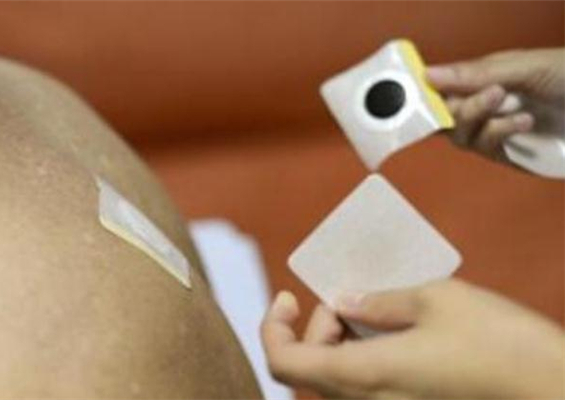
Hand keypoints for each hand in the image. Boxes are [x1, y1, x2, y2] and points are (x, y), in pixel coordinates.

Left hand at [261, 279, 564, 398]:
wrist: (551, 390)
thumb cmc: (497, 342)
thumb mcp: (435, 300)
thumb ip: (378, 302)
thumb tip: (345, 302)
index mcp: (364, 374)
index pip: (283, 362)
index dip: (271, 328)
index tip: (286, 296)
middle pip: (308, 369)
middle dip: (316, 327)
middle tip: (348, 298)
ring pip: (336, 378)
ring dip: (339, 342)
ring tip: (372, 310)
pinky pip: (365, 385)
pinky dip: (362, 356)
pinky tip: (392, 331)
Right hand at [427, 48, 564, 162]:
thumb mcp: (524, 66)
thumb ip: (475, 73)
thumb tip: (425, 75)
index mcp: (480, 78)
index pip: (437, 88)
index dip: (422, 93)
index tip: (411, 96)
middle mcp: (481, 106)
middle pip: (442, 116)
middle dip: (459, 108)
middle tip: (490, 95)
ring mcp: (492, 131)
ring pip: (460, 135)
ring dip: (480, 119)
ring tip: (509, 105)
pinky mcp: (506, 155)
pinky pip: (486, 149)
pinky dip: (499, 134)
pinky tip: (523, 121)